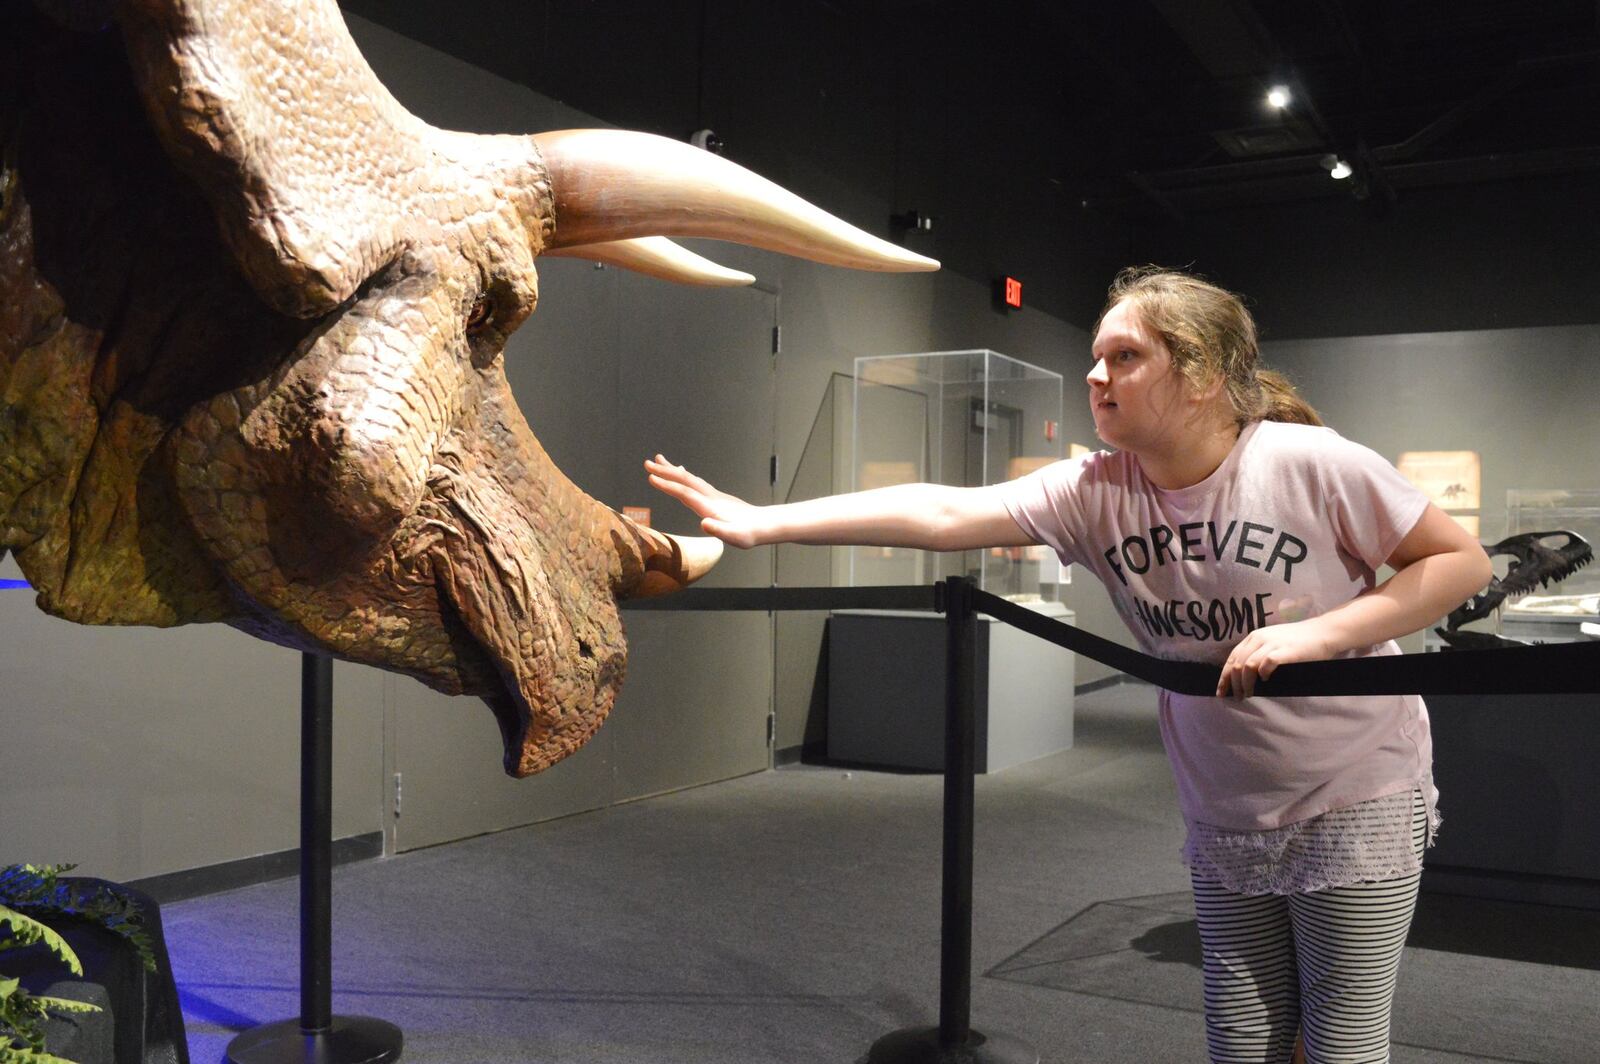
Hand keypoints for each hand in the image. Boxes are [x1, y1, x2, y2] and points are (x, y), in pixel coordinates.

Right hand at [645, 455, 765, 548]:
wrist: (765, 525)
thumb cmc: (748, 534)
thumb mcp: (735, 537)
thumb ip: (719, 530)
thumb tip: (704, 524)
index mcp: (710, 507)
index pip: (685, 493)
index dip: (668, 486)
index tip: (651, 478)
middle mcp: (710, 497)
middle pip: (685, 481)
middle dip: (665, 472)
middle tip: (647, 463)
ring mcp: (713, 495)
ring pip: (690, 479)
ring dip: (673, 470)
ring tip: (659, 460)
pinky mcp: (716, 497)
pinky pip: (696, 482)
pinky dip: (684, 476)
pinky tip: (681, 472)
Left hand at [1216, 620, 1336, 698]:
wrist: (1322, 632)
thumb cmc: (1297, 641)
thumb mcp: (1271, 642)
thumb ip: (1257, 653)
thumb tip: (1242, 677)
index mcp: (1253, 637)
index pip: (1231, 658)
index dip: (1224, 677)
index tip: (1221, 692)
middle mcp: (1259, 638)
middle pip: (1237, 664)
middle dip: (1233, 684)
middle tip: (1237, 698)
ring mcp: (1271, 644)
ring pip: (1247, 666)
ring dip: (1245, 684)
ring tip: (1248, 694)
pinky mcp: (1284, 650)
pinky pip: (1266, 663)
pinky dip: (1263, 674)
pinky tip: (1265, 681)